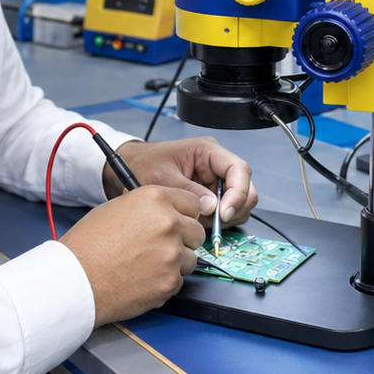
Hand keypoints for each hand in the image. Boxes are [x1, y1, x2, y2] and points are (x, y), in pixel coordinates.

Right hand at [60, 186, 205, 324]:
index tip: (180, 221)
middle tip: (161, 245)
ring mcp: (172, 254)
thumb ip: (148, 208)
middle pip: (196, 231)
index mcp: (155, 199)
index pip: (192, 202)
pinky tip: (143, 278)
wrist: (76, 279)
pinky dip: (165, 281)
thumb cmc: (87, 245)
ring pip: (190, 258)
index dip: (184, 214)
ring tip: (147, 264)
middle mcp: (169, 223)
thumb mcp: (116, 208)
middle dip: (183, 239)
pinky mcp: (171, 281)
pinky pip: (179, 280)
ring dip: (175, 262)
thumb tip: (165, 212)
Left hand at [102, 137, 257, 229]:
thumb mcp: (162, 177)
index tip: (225, 212)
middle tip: (214, 222)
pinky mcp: (209, 196)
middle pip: (245, 188)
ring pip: (238, 203)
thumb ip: (188, 191)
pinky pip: (224, 212)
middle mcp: (215, 165)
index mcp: (208, 151)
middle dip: (233, 208)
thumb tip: (212, 207)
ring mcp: (214, 182)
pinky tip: (198, 221)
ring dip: (224, 218)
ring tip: (199, 220)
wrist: (127, 169)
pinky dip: (215, 222)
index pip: (239, 170)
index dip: (238, 193)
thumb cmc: (142, 164)